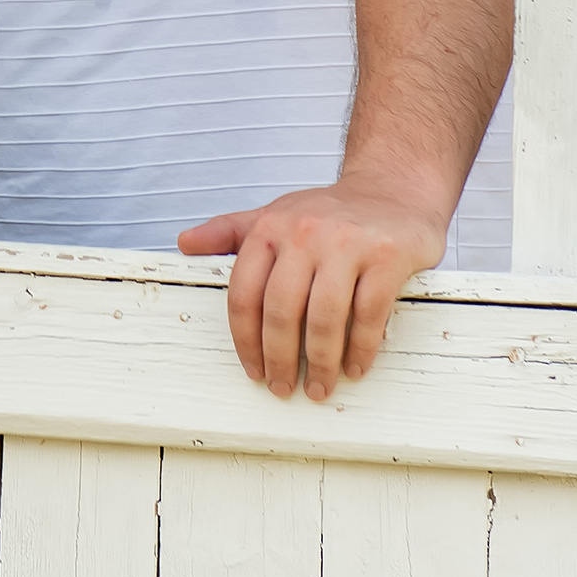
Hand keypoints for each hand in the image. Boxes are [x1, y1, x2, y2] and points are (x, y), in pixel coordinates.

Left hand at [175, 173, 451, 400]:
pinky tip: (355, 368)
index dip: (245, 340)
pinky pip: (369, 313)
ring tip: (319, 387)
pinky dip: (361, 348)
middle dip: (280, 359)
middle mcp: (304, 232)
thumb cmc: (328, 213)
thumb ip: (229, 232)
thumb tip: (184, 243)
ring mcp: (347, 243)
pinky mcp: (387, 255)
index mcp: (270, 226)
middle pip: (281, 311)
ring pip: (324, 317)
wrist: (393, 189)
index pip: (245, 294)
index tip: (253, 371)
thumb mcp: (275, 215)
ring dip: (320, 362)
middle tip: (284, 388)